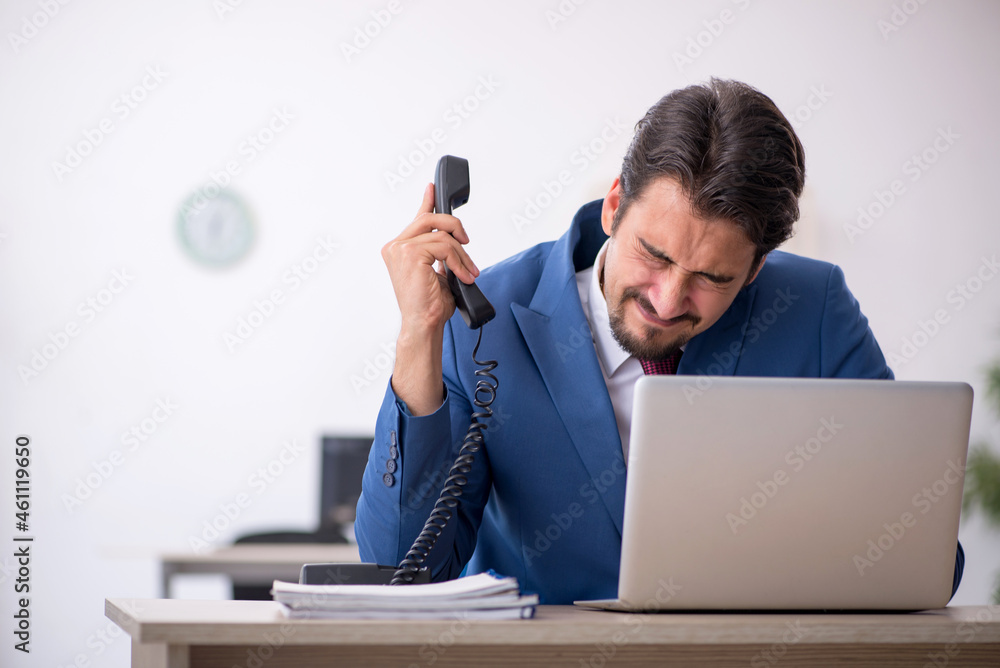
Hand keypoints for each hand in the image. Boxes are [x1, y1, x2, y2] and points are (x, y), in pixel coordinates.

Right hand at [381, 183, 479, 333]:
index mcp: (399, 249)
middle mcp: (395, 246)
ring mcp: (400, 249)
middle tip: (467, 243)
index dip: (427, 202)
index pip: (417, 219)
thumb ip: (440, 252)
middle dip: (455, 227)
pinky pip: (443, 246)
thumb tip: (454, 239)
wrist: (424, 324)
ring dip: (461, 254)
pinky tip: (462, 275)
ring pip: (442, 235)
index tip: (433, 188)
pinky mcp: (409, 254)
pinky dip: (458, 261)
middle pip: (430, 219)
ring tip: (469, 272)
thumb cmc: (429, 305)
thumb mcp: (439, 272)